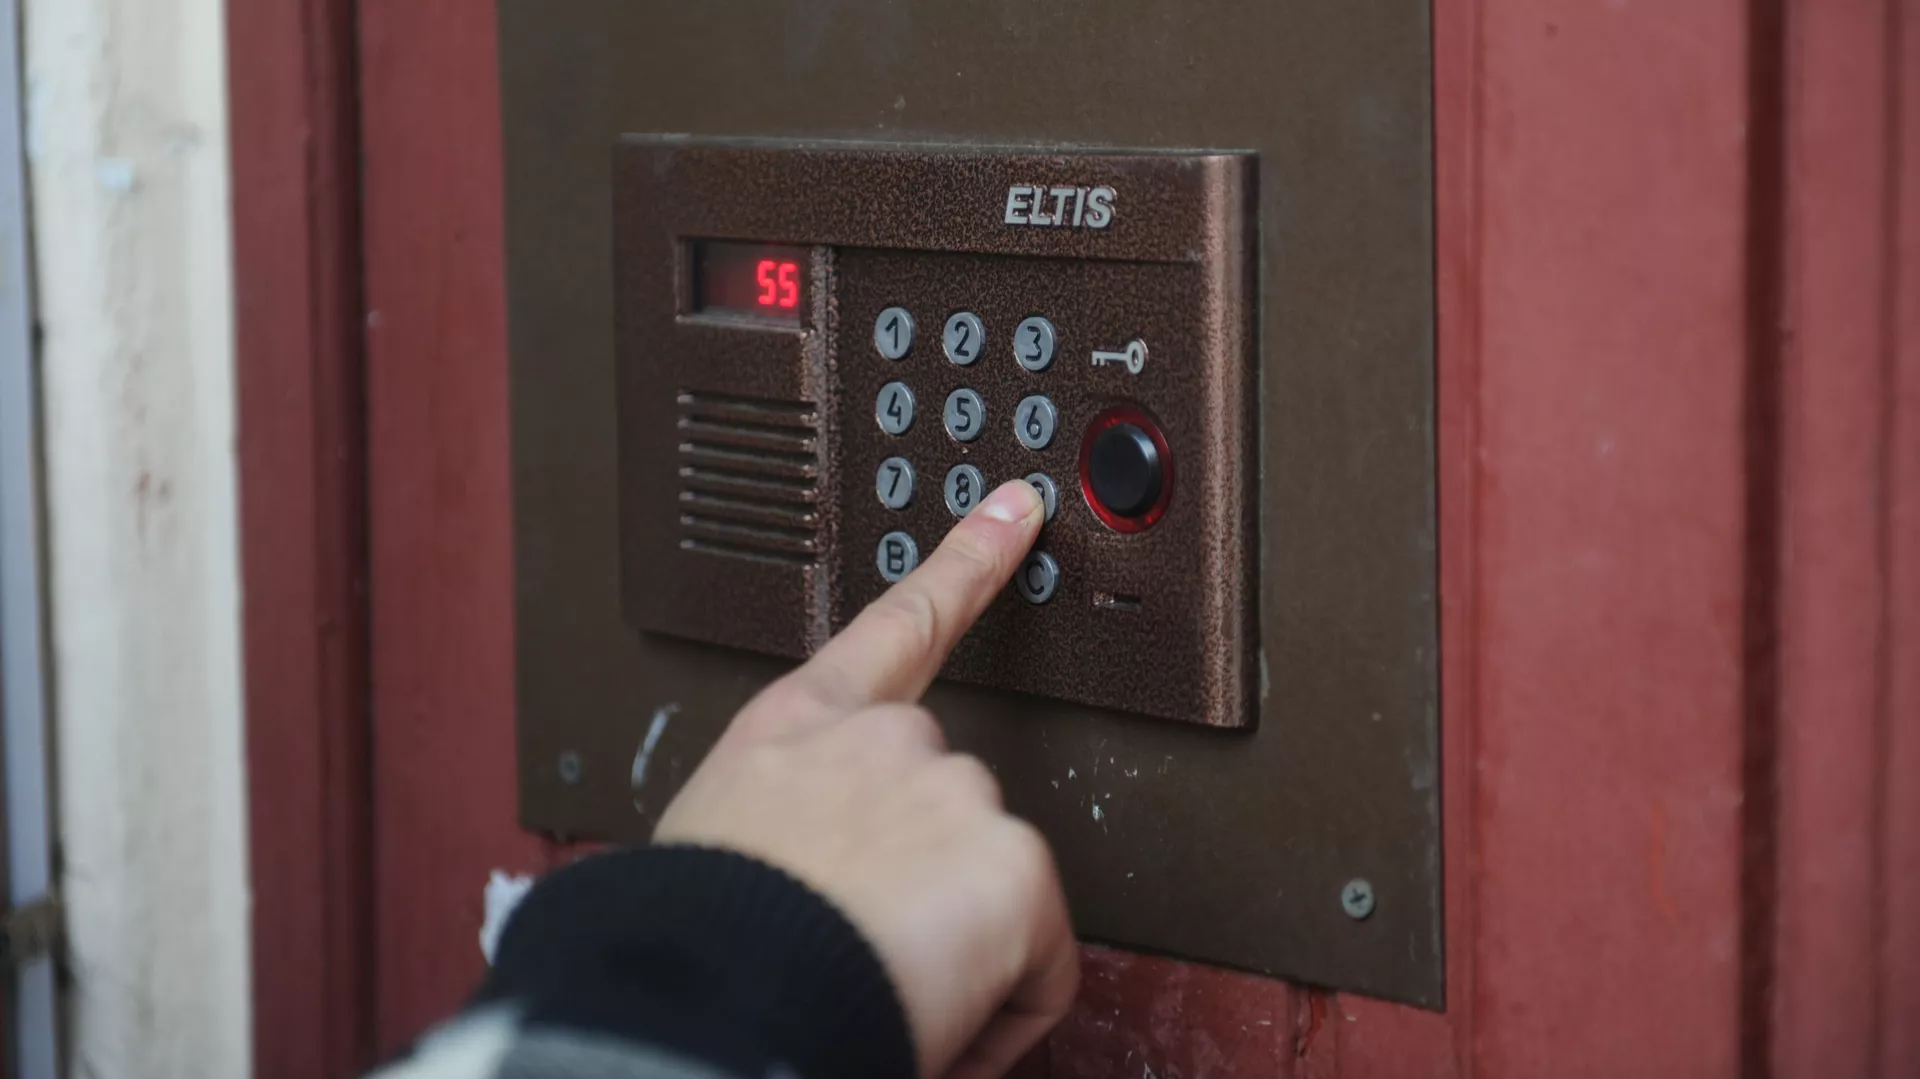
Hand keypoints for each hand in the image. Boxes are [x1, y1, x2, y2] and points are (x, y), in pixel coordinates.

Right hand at [655, 479, 1077, 1078]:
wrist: (707, 1004)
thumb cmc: (696, 950)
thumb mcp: (720, 850)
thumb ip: (791, 828)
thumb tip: (819, 883)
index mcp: (795, 726)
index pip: (897, 625)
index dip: (967, 561)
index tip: (1016, 509)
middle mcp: (881, 739)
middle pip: (949, 806)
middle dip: (928, 880)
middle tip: (867, 949)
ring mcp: (954, 790)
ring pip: (992, 888)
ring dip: (959, 949)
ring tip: (883, 989)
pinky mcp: (1011, 859)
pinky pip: (1039, 965)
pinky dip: (1003, 1013)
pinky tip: (937, 1019)